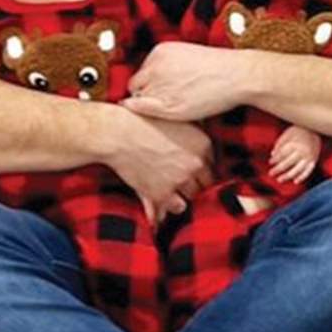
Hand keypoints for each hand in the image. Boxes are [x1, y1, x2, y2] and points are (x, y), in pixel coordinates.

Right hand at [104, 107, 214, 224]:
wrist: (118, 133)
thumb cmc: (142, 124)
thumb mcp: (175, 126)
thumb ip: (191, 144)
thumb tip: (198, 156)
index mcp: (203, 144)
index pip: (212, 165)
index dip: (200, 168)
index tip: (191, 170)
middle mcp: (195, 163)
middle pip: (205, 182)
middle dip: (193, 182)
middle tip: (178, 178)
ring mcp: (180, 179)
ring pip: (193, 196)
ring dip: (183, 193)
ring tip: (169, 186)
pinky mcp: (163, 193)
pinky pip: (177, 207)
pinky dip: (171, 205)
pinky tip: (164, 197)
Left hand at [124, 42, 245, 120]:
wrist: (237, 75)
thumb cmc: (219, 68)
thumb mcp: (188, 55)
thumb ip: (168, 66)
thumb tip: (154, 81)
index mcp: (160, 51)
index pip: (143, 72)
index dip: (151, 83)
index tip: (163, 90)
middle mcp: (155, 67)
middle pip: (137, 86)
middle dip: (146, 94)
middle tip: (161, 103)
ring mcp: (160, 86)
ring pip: (141, 99)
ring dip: (150, 105)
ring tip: (167, 109)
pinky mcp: (167, 104)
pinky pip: (144, 109)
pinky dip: (144, 112)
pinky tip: (158, 114)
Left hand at [270, 125, 320, 183]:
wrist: (316, 129)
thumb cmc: (299, 130)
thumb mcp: (288, 133)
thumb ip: (279, 143)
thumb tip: (272, 154)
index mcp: (295, 144)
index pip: (282, 154)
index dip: (275, 159)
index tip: (270, 162)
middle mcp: (302, 152)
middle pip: (288, 163)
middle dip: (278, 169)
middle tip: (270, 173)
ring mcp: (308, 157)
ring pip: (297, 169)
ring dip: (287, 176)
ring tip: (279, 180)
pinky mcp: (314, 160)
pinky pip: (308, 171)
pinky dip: (302, 177)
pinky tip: (295, 181)